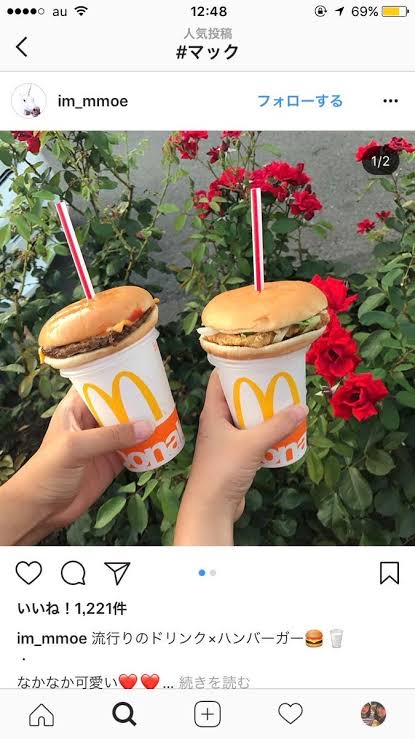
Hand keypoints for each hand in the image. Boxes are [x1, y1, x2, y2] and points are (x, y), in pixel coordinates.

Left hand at [0, 388, 153, 544]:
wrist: (42, 509)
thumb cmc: (47, 472)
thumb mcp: (76, 447)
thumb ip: (110, 436)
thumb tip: (147, 426)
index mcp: (75, 409)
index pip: (97, 385)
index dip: (115, 377)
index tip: (139, 372)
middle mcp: (90, 423)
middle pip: (118, 405)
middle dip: (137, 401)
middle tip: (160, 395)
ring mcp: (102, 444)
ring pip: (128, 428)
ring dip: (144, 424)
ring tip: (167, 416)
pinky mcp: (111, 463)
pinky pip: (134, 451)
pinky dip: (147, 447)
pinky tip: (162, 442)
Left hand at [174, 369, 307, 545]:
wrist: (211, 507)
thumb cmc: (223, 470)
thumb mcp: (252, 444)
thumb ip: (277, 426)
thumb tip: (302, 408)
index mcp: (212, 412)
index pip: (219, 378)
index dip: (235, 365)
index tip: (257, 358)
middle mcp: (216, 423)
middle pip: (236, 397)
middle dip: (256, 389)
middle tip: (279, 381)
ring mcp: (225, 440)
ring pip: (245, 418)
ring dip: (263, 412)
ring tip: (285, 403)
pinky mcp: (234, 456)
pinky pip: (251, 437)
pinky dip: (265, 432)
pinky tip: (282, 431)